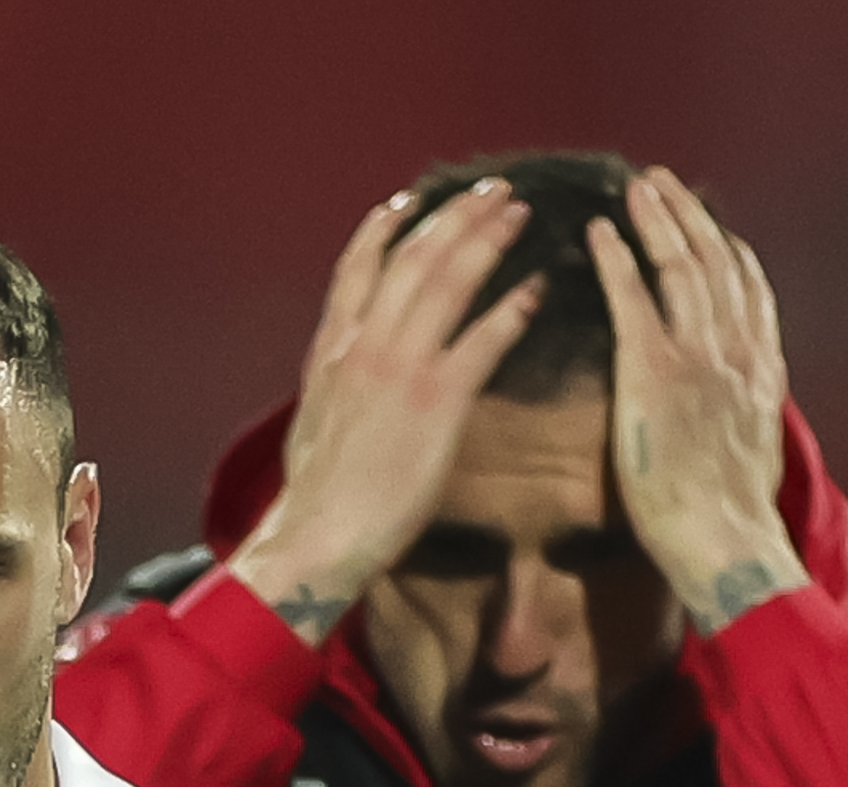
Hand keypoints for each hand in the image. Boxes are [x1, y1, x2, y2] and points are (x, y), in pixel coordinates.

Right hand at [222, 180, 545, 650]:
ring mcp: (402, 367)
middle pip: (415, 257)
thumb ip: (332, 382)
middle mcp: (366, 343)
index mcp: (333, 347)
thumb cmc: (316, 496)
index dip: (385, 226)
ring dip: (488, 239)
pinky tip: (536, 288)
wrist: (319, 536)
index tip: (410, 200)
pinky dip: (512, 308)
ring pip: (450, 280)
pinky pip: (483, 339)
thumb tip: (339, 373)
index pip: (358, 266)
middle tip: (491, 190)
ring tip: (518, 214)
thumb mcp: (311, 420)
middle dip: (456, 215)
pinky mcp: (438, 400)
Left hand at [588, 166, 808, 634]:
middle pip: (716, 261)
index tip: (714, 227)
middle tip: (663, 182)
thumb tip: (745, 417)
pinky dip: (616, 258)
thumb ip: (749, 418)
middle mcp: (734, 351)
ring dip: (656, 219)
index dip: (730, 252)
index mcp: (761, 371)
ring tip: (636, 189)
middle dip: (690, 215)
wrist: (725, 544)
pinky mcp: (652, 371)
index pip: (751, 292)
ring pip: (679, 264)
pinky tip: (598, 234)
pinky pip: (632, 298)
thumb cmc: (734, 521)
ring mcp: (695, 356)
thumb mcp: (758, 455)